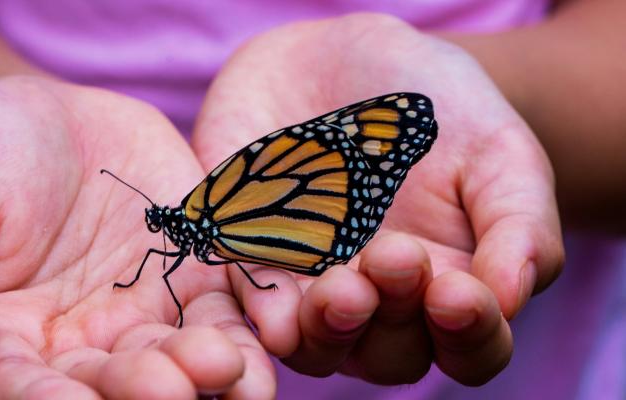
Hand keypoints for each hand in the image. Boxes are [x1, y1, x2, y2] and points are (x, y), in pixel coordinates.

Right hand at [0, 76, 274, 398]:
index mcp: (0, 347)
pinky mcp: (192, 282)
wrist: (44, 117)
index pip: (17, 390)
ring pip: (175, 360)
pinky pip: (224, 312)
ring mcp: (140, 320)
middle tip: (171, 388)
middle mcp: (76, 351)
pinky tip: (269, 337)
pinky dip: (247, 327)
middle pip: (109, 387)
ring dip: (205, 372)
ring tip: (229, 365)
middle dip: (142, 392)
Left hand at [192, 14, 563, 384]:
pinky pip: (248, 302)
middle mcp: (379, 304)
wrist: (345, 59)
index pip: (471, 348)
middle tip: (393, 256)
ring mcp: (311, 288)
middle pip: (389, 356)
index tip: (458, 293)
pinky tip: (274, 310)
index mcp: (449, 289)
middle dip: (393, 318)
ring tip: (339, 289)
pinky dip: (261, 311)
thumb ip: (519, 224)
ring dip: (327, 329)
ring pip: (316, 345)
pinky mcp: (250, 260)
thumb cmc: (440, 111)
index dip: (470, 335)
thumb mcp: (499, 152)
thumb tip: (510, 298)